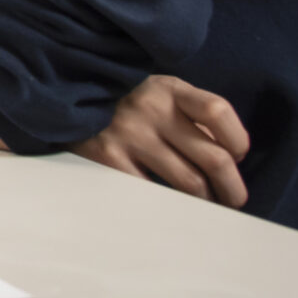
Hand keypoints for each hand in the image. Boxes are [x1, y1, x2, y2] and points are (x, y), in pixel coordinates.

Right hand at [72, 75, 249, 207]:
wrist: (59, 92)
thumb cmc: (122, 100)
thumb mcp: (157, 92)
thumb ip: (189, 115)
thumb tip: (229, 157)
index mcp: (169, 89)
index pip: (218, 112)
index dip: (238, 140)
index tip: (237, 157)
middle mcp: (152, 110)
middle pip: (214, 158)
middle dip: (232, 188)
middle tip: (234, 201)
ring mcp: (129, 135)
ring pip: (189, 184)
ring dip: (206, 202)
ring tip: (205, 207)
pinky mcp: (108, 159)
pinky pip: (153, 194)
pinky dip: (170, 208)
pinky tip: (173, 209)